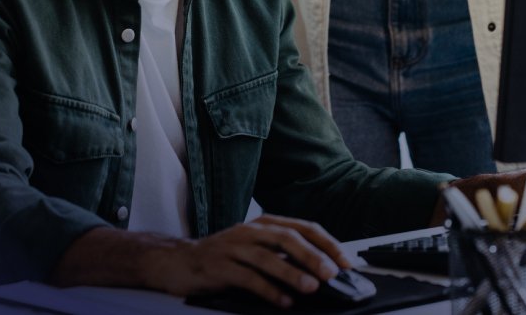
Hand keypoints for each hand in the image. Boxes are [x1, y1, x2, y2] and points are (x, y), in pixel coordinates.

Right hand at [152, 215, 349, 307]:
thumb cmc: (224, 257)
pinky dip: (268, 290)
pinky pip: (247, 277)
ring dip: (292, 272)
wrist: (179, 261)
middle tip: (331, 273)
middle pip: (287, 238)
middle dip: (313, 255)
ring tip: (310, 287)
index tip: (346, 262)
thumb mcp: (256, 249)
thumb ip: (283, 255)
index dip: (327, 244)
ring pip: (267, 257)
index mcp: (263, 224)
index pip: (303, 227)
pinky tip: (282, 301)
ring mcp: (233, 247)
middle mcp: (250, 231)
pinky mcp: (219, 266)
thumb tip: (321, 270)